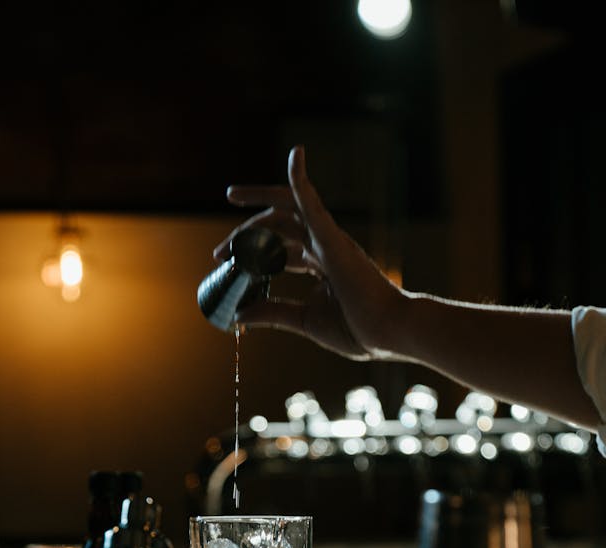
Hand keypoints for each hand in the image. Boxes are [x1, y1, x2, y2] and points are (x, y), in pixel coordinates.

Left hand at [213, 146, 404, 360]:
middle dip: (246, 231)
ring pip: (288, 210)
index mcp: (322, 261)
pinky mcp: (334, 240)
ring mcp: (330, 239)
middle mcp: (325, 244)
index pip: (281, 245)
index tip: (227, 265)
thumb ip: (273, 312)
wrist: (387, 334)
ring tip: (231, 207)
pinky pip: (315, 203)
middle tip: (218, 251)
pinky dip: (302, 179)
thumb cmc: (358, 330)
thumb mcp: (304, 320)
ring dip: (257, 206)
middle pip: (279, 222)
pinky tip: (296, 155)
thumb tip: (240, 315)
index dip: (253, 252)